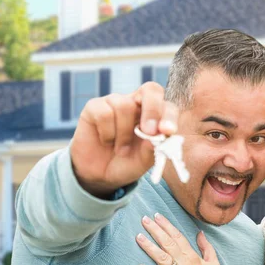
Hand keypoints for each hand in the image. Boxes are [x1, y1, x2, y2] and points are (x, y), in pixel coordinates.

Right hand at [70, 82, 178, 197]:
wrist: (99, 175)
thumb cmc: (125, 164)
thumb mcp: (142, 162)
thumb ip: (152, 149)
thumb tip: (160, 134)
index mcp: (154, 116)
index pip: (167, 106)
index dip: (169, 116)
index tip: (168, 131)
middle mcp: (136, 104)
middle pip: (150, 90)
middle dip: (152, 109)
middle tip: (148, 131)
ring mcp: (115, 102)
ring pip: (124, 106)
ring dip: (123, 134)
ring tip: (120, 149)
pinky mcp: (94, 106)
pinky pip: (104, 113)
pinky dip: (107, 133)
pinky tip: (105, 141)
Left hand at [136, 213, 229, 264]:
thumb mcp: (214, 264)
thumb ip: (206, 247)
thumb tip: (199, 233)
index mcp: (193, 258)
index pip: (178, 237)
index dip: (167, 226)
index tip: (157, 216)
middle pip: (168, 244)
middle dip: (155, 230)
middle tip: (144, 219)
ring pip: (162, 259)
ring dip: (150, 247)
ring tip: (138, 236)